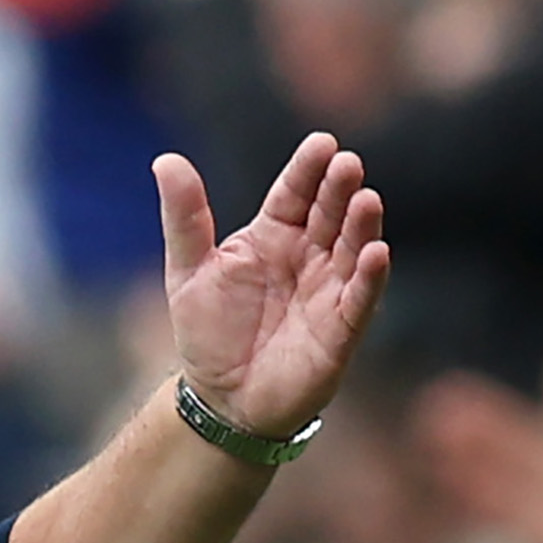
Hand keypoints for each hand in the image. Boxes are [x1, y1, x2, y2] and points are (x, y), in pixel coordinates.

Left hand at [156, 132, 389, 440]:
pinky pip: (360, 299)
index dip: (307, 170)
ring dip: (362, 226)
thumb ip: (184, 217)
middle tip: (347, 163)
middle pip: (328, 214)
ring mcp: (328, 290)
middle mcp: (308, 256)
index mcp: (272, 236)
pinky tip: (377, 253)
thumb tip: (165, 159)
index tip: (322, 143)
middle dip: (339, 189)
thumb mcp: (187, 271)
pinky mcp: (341, 329)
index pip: (294, 194)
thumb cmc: (210, 332)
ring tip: (366, 199)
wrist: (221, 399)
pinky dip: (370, 277)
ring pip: (351, 249)